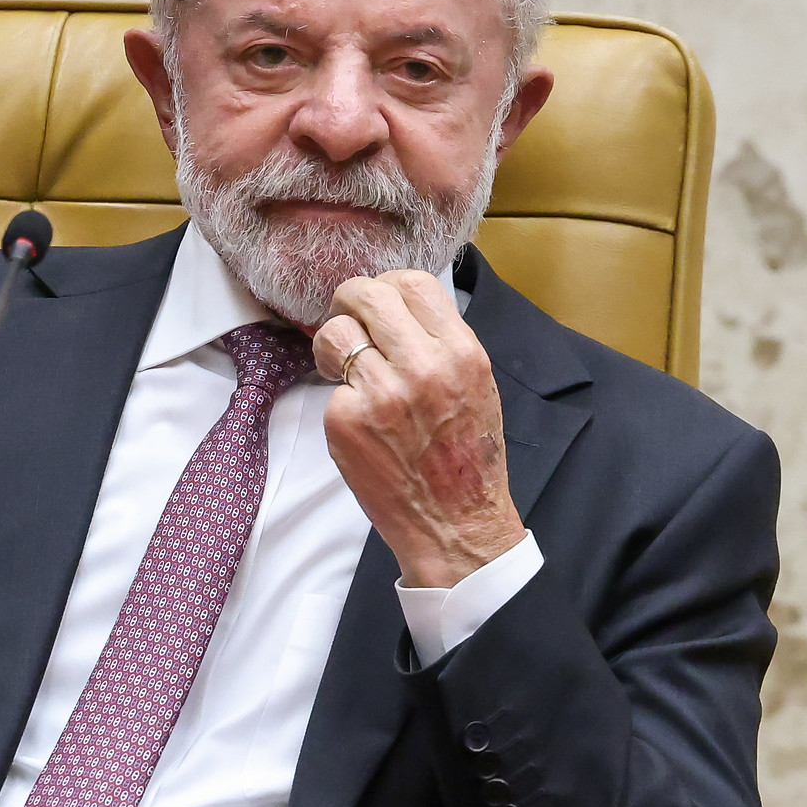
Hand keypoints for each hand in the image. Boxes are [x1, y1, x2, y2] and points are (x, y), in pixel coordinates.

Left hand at [314, 271, 526, 588]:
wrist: (456, 523)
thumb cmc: (466, 457)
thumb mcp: (476, 384)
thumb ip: (440, 341)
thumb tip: (397, 307)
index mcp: (461, 352)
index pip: (412, 283)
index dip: (388, 286)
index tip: (379, 306)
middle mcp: (422, 366)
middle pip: (366, 295)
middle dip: (349, 301)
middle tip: (348, 320)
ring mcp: (381, 393)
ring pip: (335, 333)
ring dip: (334, 345)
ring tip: (346, 369)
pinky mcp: (347, 420)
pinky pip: (331, 387)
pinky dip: (341, 399)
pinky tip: (362, 422)